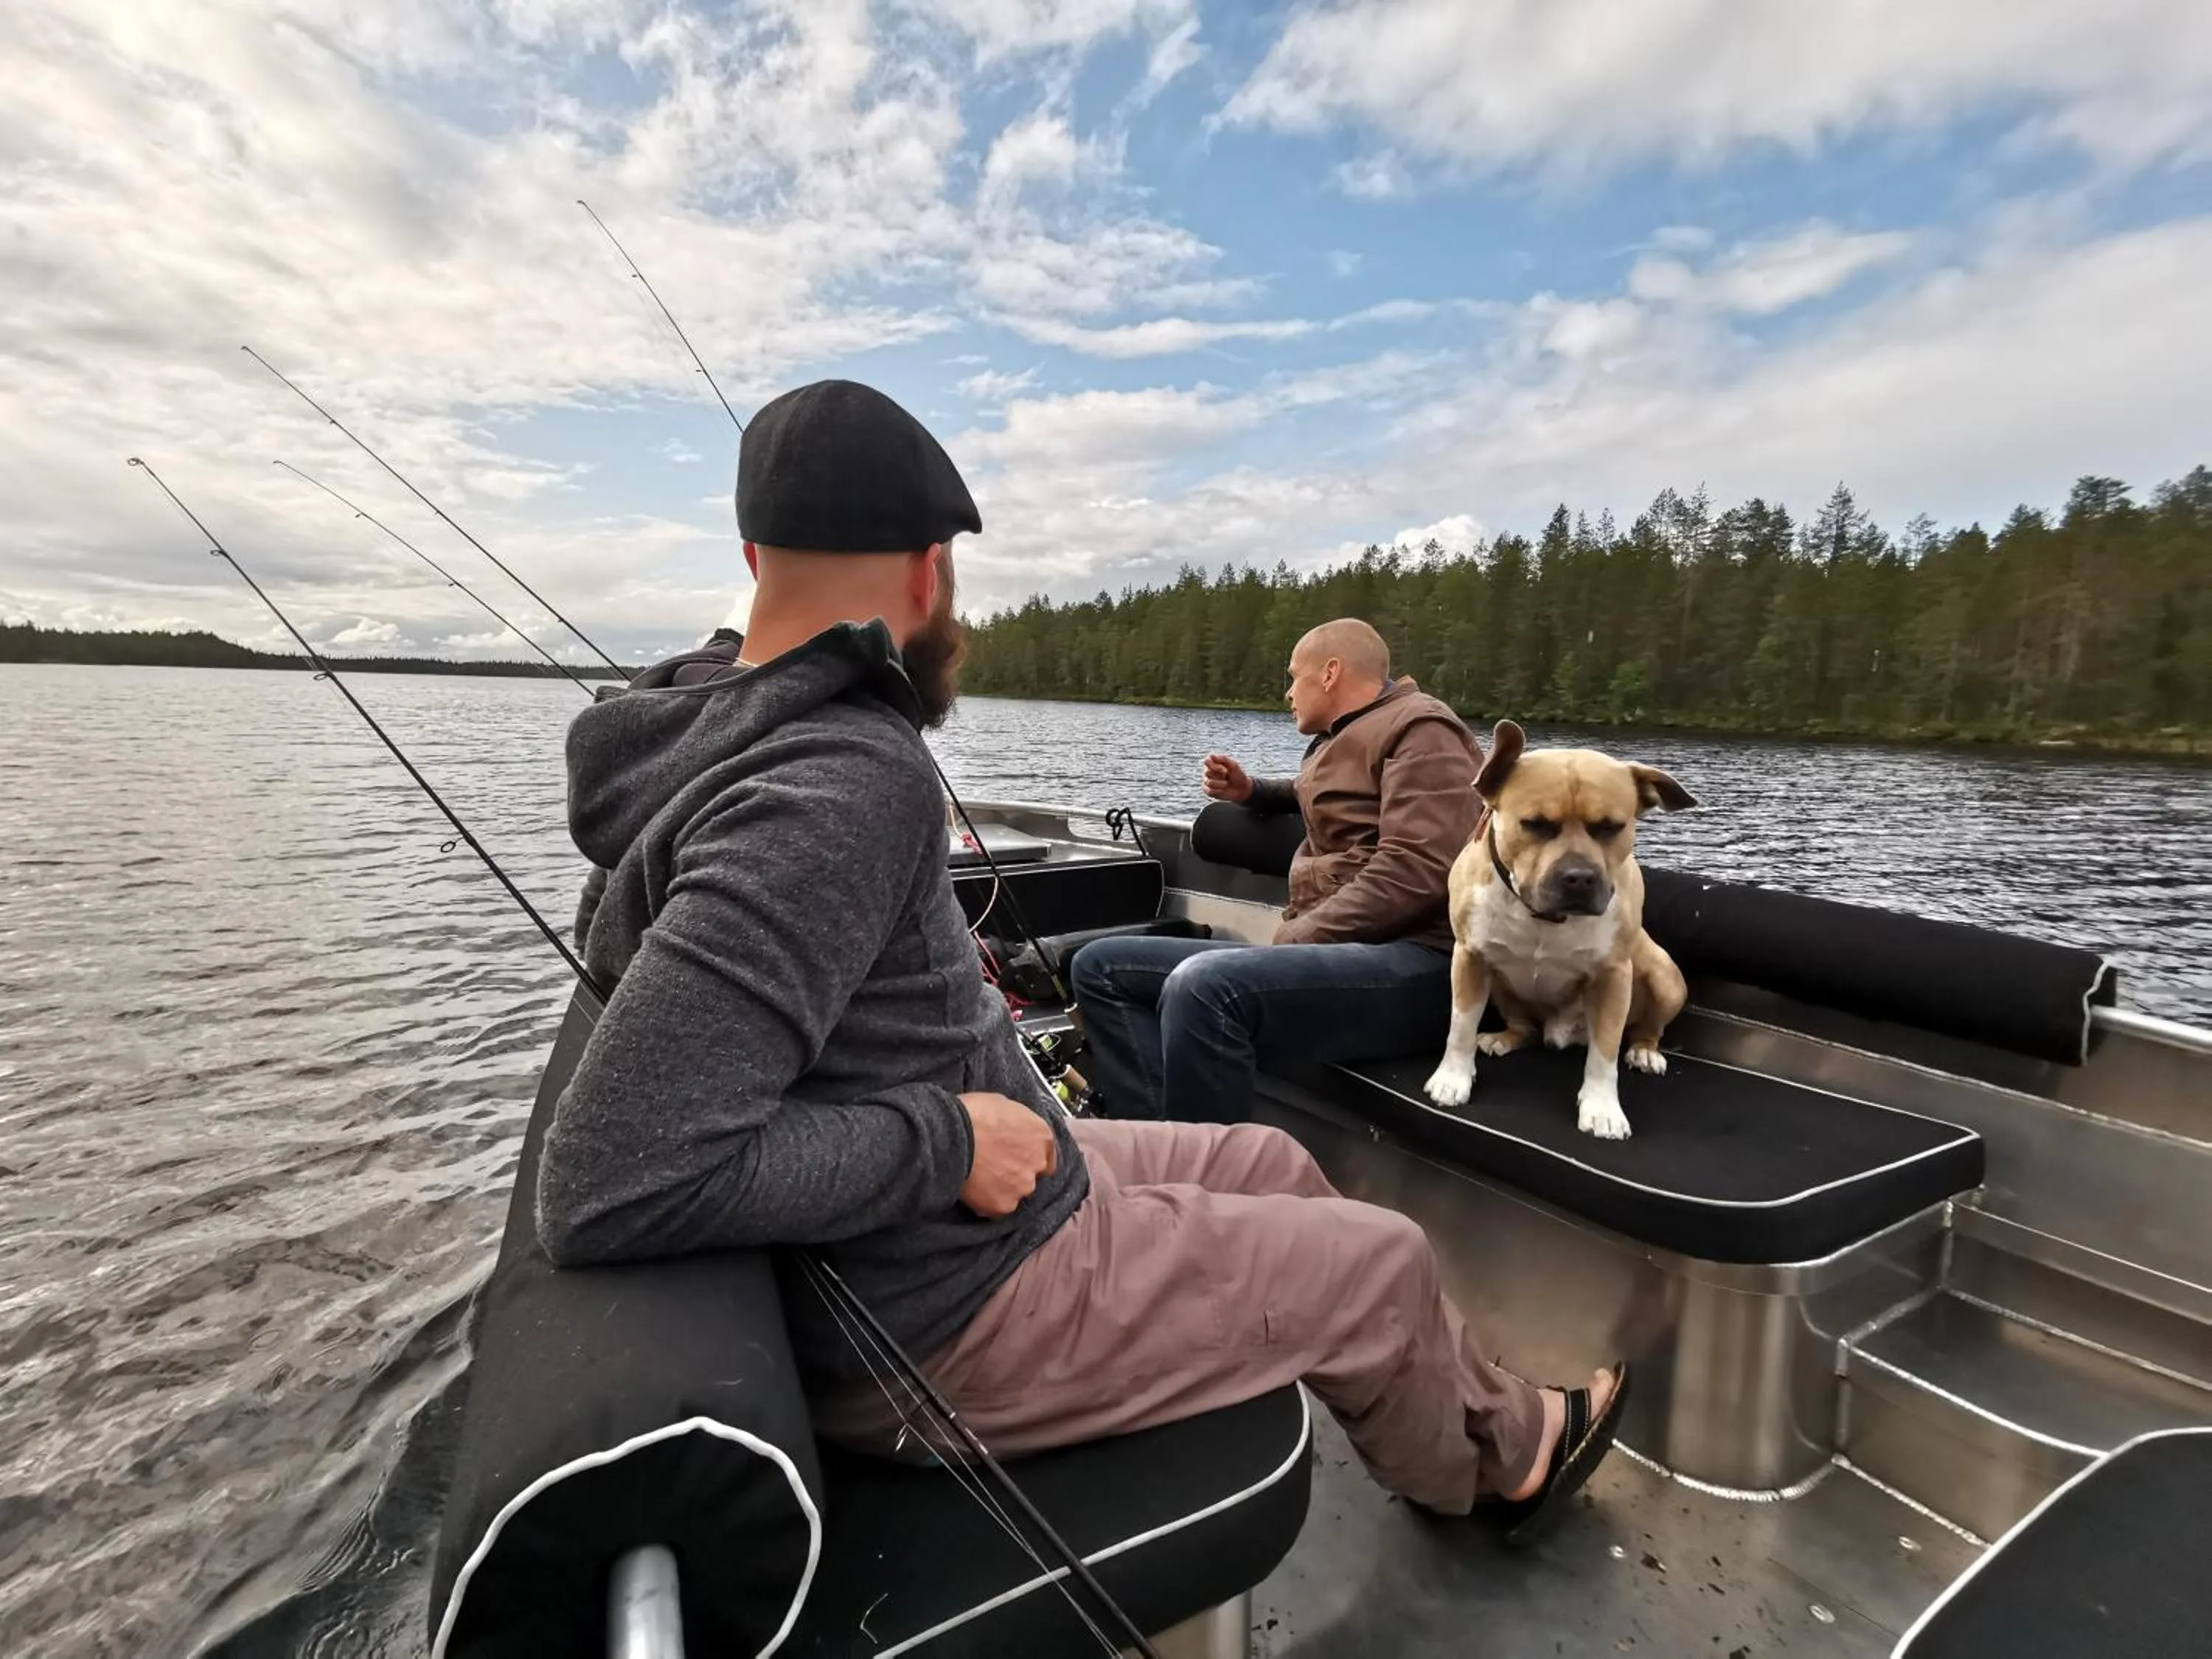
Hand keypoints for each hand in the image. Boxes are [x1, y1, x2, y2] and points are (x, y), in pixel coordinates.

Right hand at [957, 1091, 1058, 1217]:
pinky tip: (972, 1188)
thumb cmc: (972, 1114)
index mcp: (1042, 1136)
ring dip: (1002, 1188)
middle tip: (992, 1165)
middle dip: (1016, 1172)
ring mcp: (1022, 1186)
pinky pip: (997, 1208)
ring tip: (979, 1177)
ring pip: (1015, 1192)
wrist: (951, 1136)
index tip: (1017, 1157)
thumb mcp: (1003, 1104)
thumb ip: (1017, 1123)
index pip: (1047, 1156)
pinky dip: (986, 1201)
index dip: (1030, 1157)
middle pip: (1032, 1175)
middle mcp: (1038, 1163)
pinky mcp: (1004, 1205)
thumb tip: (1011, 1128)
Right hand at [1202, 753, 1253, 802]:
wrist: (1242, 789)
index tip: (1225, 770)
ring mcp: (1207, 781)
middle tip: (1227, 777)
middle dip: (1219, 775)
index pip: (1206, 761)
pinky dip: (1218, 791)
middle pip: (1207, 772)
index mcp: (1213, 763)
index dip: (1214, 766)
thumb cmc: (1237, 775)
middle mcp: (1208, 772)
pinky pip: (1209, 791)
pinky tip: (1223, 791)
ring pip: (1209, 782)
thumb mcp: (1233, 765)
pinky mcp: (1208, 791)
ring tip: (1226, 784)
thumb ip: (1223, 759)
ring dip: (1220, 784)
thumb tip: (1211, 756)